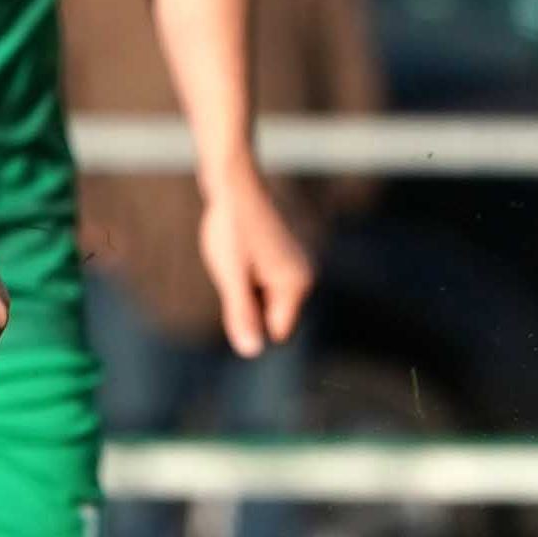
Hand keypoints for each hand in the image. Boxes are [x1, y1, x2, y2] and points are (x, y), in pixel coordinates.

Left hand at [197, 161, 316, 355]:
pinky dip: (251, 273)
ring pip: (268, 299)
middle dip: (251, 302)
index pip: (277, 333)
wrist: (234, 184)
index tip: (239, 285)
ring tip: (240, 257)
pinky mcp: (287, 254)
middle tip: (238, 268)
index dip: (251, 320)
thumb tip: (251, 352)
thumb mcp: (231, 277)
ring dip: (249, 287)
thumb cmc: (231, 230)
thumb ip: (242, 314)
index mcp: (297, 285)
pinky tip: (243, 249)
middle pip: (273, 317)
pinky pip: (266, 281)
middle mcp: (306, 275)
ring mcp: (298, 263)